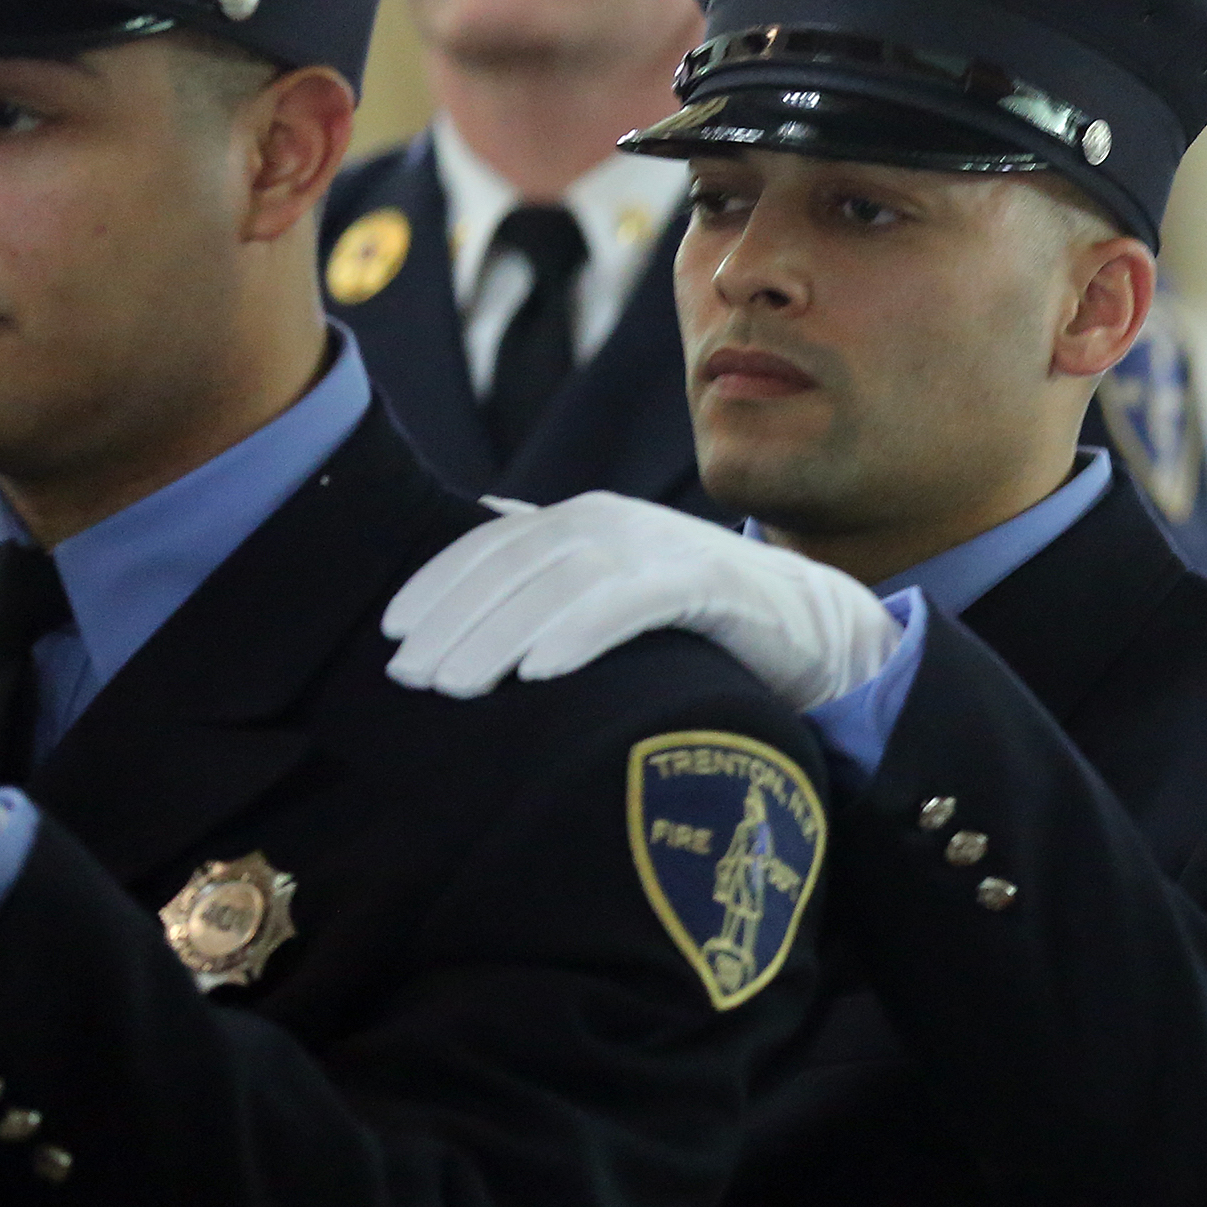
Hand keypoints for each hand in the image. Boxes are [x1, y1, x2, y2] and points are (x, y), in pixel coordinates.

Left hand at [384, 493, 904, 710]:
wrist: (815, 626)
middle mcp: (617, 521)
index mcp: (587, 519)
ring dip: (499, 635)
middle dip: (454, 618)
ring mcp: (662, 547)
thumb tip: (485, 544)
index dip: (438, 583)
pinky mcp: (707, 582)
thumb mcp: (619, 590)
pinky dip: (579, 634)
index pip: (492, 543)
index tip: (392, 632)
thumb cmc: (703, 622)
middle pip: (514, 564)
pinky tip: (540, 674)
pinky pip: (629, 603)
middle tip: (410, 676)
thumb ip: (559, 575)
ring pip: (560, 583)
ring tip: (457, 687)